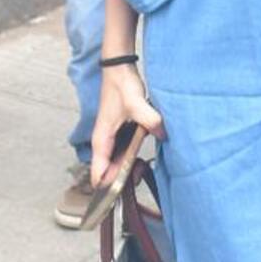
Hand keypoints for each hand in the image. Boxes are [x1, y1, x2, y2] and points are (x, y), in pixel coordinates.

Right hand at [90, 65, 163, 190]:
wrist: (120, 68)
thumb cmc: (120, 85)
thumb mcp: (136, 103)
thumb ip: (150, 120)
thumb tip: (162, 134)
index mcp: (101, 139)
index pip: (98, 173)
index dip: (108, 187)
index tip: (121, 193)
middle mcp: (104, 141)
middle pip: (108, 172)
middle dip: (121, 180)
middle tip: (137, 178)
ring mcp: (111, 137)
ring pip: (115, 163)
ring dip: (126, 170)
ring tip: (139, 171)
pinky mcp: (120, 132)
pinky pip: (123, 152)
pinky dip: (131, 158)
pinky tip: (143, 158)